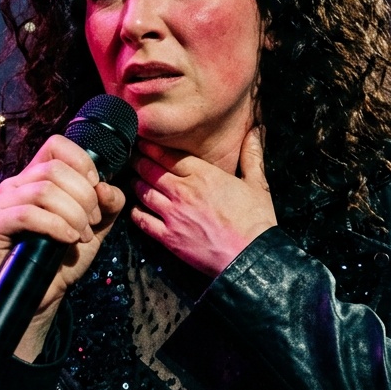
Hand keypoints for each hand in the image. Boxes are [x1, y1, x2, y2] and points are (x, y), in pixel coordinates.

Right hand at [0, 135, 124, 359]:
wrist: (45, 294)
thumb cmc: (66, 257)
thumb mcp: (96, 226)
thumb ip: (108, 204)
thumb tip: (107, 187)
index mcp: (36, 176)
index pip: (56, 146)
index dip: (82, 162)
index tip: (97, 189)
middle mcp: (15, 184)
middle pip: (54, 170)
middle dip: (84, 196)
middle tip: (92, 221)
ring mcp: (0, 203)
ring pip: (44, 191)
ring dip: (73, 213)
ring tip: (82, 235)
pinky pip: (28, 214)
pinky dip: (57, 225)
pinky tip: (69, 239)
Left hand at [130, 126, 275, 276]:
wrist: (251, 257)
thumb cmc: (256, 222)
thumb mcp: (257, 184)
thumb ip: (251, 156)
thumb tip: (255, 132)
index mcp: (204, 175)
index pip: (169, 155)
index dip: (153, 147)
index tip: (143, 142)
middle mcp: (184, 191)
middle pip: (151, 170)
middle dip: (139, 161)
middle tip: (132, 157)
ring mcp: (174, 215)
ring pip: (144, 193)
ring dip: (136, 184)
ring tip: (133, 179)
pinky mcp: (169, 238)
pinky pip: (143, 221)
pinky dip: (135, 213)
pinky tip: (135, 209)